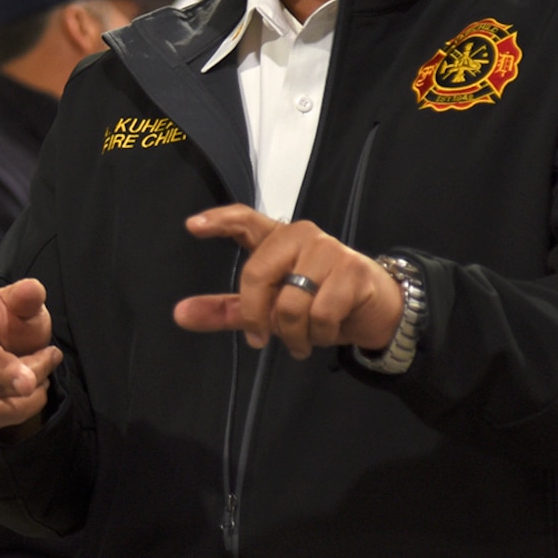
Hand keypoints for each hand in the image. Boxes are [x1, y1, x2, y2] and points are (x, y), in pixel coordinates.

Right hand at [0, 279, 62, 434]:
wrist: (7, 355)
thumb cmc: (11, 324)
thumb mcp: (23, 306)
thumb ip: (28, 297)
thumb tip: (33, 289)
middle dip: (10, 371)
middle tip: (41, 368)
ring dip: (33, 384)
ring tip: (44, 366)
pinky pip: (2, 414)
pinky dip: (28, 404)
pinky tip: (34, 389)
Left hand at [173, 206, 403, 358]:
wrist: (376, 313)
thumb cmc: (318, 303)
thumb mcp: (267, 309)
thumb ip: (226, 310)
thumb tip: (180, 314)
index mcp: (275, 240)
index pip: (243, 220)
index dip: (218, 221)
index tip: (192, 226)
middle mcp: (300, 236)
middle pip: (257, 275)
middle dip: (257, 316)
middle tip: (263, 337)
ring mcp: (328, 251)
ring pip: (290, 303)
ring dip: (293, 334)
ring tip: (303, 338)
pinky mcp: (353, 272)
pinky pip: (320, 315)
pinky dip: (319, 335)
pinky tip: (326, 332)